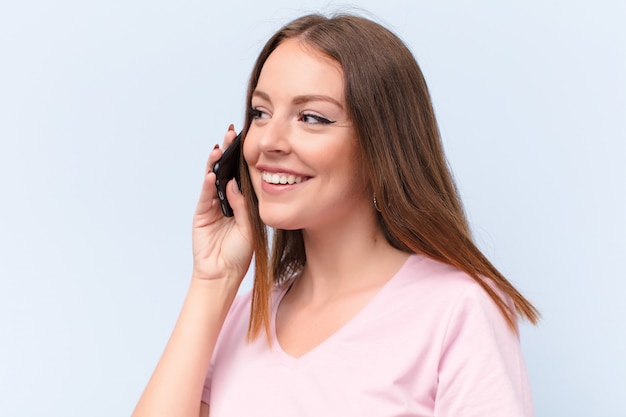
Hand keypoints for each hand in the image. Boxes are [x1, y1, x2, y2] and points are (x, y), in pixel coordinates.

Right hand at [191, 126, 252, 282]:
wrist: (223, 274)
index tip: (248, 139)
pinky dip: (207, 185)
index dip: (243, 158)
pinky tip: (211, 174)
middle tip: (231, 132)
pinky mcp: (202, 214)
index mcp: (241, 202)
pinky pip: (205, 196)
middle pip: (226, 172)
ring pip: (213, 180)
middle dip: (228, 153)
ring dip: (215, 164)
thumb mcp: (249, 228)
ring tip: (220, 148)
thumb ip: (243, 206)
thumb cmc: (240, 253)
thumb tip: (235, 184)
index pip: (242, 175)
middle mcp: (226, 200)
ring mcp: (213, 206)